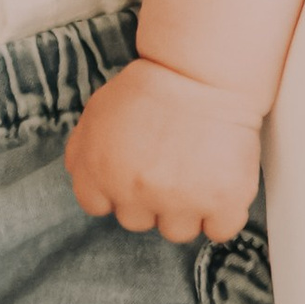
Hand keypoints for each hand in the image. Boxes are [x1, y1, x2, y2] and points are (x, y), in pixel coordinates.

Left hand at [66, 56, 260, 245]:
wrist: (202, 71)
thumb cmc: (151, 87)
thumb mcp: (97, 112)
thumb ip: (81, 153)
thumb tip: (82, 178)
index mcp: (101, 173)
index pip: (98, 207)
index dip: (116, 190)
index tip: (132, 174)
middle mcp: (137, 192)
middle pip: (138, 222)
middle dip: (150, 198)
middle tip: (168, 165)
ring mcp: (181, 200)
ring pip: (178, 231)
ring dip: (186, 209)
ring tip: (196, 171)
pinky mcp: (223, 201)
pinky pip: (221, 231)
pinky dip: (223, 214)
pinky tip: (221, 185)